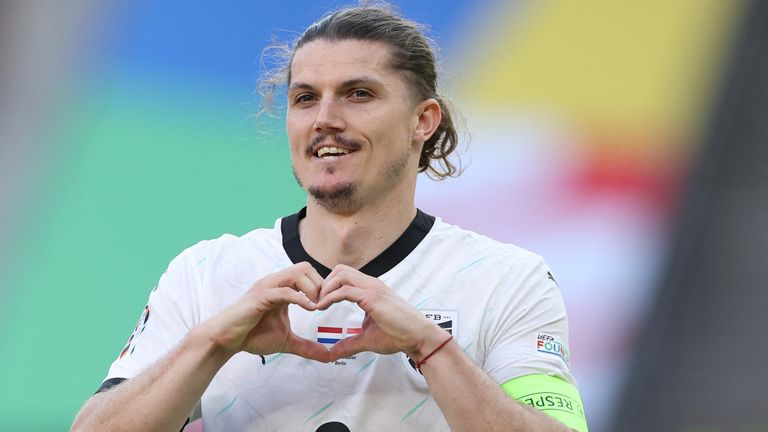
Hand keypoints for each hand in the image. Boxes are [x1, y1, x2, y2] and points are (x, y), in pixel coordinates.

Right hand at [202, 262, 329, 361]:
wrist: (226, 340)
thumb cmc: (252, 336)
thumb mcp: (286, 341)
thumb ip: (307, 346)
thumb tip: (328, 356)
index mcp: (282, 288)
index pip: (308, 273)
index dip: (322, 286)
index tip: (328, 304)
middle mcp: (275, 283)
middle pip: (305, 267)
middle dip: (320, 284)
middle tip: (325, 304)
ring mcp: (267, 287)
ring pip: (296, 273)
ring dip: (312, 288)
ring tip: (318, 307)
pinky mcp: (260, 296)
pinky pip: (285, 290)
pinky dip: (300, 298)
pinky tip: (310, 310)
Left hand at [316, 264, 437, 361]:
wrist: (418, 337)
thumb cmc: (398, 335)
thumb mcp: (367, 339)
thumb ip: (349, 343)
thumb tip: (332, 353)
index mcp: (370, 289)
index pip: (344, 276)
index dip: (329, 287)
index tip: (320, 303)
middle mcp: (371, 284)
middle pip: (339, 270)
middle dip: (324, 284)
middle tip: (316, 302)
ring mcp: (372, 288)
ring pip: (340, 274)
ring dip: (325, 288)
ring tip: (318, 304)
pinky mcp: (372, 297)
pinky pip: (345, 290)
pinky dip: (330, 296)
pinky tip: (322, 307)